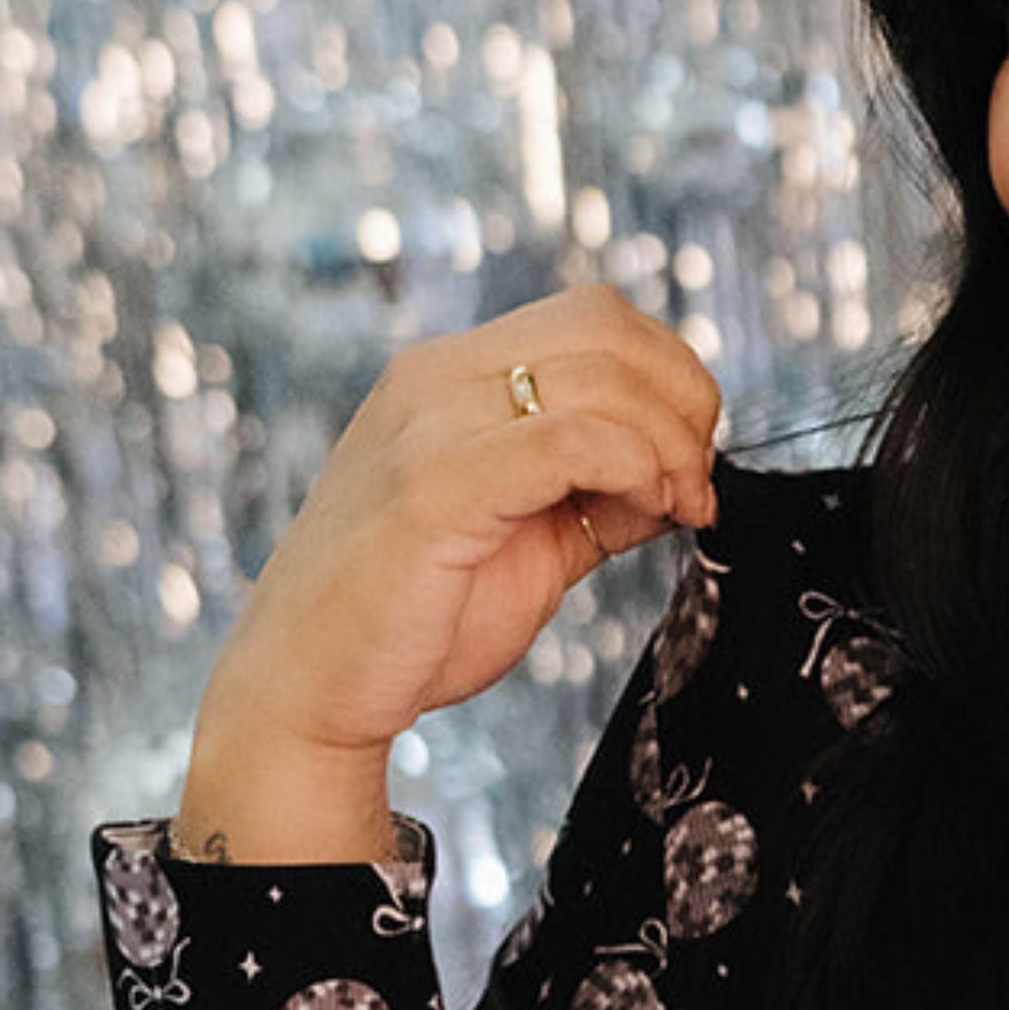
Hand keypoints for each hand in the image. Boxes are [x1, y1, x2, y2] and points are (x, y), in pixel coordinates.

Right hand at [192, 283, 728, 787]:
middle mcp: (434, 380)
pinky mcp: (430, 490)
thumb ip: (595, 498)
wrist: (311, 692)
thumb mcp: (531, 542)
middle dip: (684, 403)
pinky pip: (561, 440)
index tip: (693, 464)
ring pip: (595, 377)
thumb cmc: (412, 622)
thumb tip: (678, 475)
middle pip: (604, 327)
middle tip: (697, 488)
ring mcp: (427, 427)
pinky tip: (650, 511)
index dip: (671, 376)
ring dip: (669, 443)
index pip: (594, 316)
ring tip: (680, 509)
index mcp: (453, 378)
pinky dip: (631, 465)